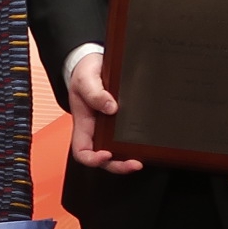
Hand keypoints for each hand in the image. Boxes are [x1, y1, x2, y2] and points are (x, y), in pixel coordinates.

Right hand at [65, 53, 143, 174]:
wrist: (93, 62)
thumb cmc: (84, 73)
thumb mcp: (85, 79)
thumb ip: (95, 93)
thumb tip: (111, 107)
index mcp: (82, 124)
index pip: (82, 152)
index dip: (92, 159)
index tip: (106, 154)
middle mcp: (95, 130)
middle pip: (103, 159)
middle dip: (118, 165)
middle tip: (134, 163)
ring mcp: (108, 128)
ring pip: (117, 152)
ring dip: (128, 159)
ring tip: (141, 159)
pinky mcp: (120, 122)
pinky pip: (126, 138)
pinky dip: (135, 145)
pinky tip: (145, 144)